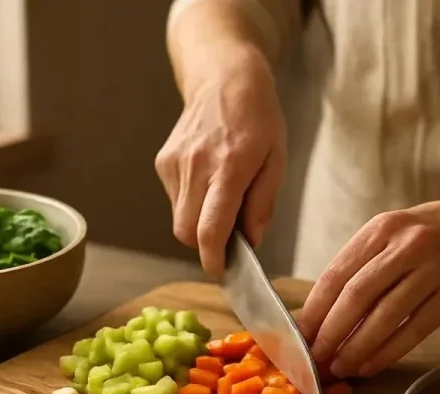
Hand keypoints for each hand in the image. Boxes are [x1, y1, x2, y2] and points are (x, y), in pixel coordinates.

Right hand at [156, 47, 285, 278]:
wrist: (223, 76)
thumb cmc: (257, 117)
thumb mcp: (276, 159)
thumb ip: (263, 204)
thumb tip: (251, 240)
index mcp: (229, 168)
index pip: (210, 230)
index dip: (213, 260)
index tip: (221, 272)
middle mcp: (196, 166)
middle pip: (188, 233)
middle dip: (206, 244)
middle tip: (228, 234)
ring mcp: (175, 163)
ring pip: (179, 219)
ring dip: (198, 223)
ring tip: (220, 199)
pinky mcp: (163, 162)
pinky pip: (174, 201)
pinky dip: (190, 204)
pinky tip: (206, 182)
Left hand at [298, 191, 439, 376]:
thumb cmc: (434, 233)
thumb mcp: (393, 233)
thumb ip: (361, 266)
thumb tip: (321, 313)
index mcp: (381, 230)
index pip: (335, 275)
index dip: (313, 311)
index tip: (297, 338)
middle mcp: (405, 246)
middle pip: (355, 296)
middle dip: (329, 334)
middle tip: (314, 360)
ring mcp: (432, 269)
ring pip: (384, 316)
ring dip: (357, 347)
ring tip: (340, 367)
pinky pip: (414, 329)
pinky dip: (388, 351)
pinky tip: (371, 365)